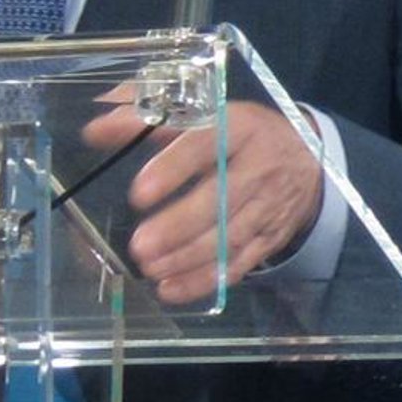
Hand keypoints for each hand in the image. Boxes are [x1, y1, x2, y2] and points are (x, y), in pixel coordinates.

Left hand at [81, 98, 323, 303]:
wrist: (307, 158)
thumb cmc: (240, 132)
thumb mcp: (204, 112)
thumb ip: (147, 120)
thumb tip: (95, 131)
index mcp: (240, 127)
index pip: (206, 145)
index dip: (174, 169)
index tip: (140, 192)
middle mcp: (258, 167)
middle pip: (220, 201)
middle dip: (178, 227)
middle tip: (140, 246)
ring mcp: (267, 207)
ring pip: (229, 237)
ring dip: (187, 258)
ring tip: (150, 267)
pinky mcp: (270, 238)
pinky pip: (239, 264)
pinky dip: (205, 280)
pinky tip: (172, 289)